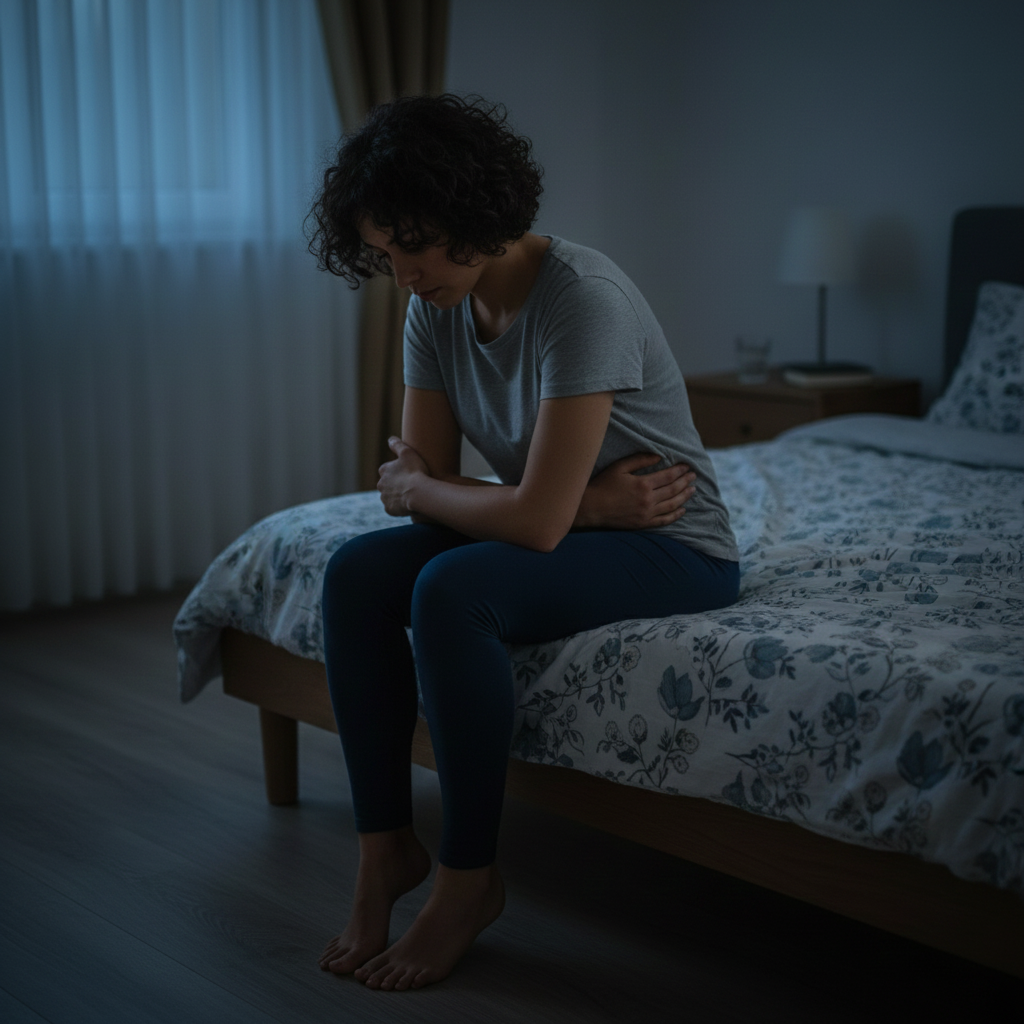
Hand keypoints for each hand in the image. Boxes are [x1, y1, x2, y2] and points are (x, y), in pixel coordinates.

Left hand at [377, 436, 429, 516]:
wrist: (419, 493)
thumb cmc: (414, 471)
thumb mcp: (407, 452)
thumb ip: (397, 444)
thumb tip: (390, 439)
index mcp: (383, 470)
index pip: (388, 470)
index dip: (399, 471)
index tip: (409, 473)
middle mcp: (380, 484)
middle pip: (388, 484)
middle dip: (396, 484)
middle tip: (411, 485)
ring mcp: (384, 498)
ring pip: (390, 496)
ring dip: (398, 496)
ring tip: (411, 495)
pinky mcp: (389, 509)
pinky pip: (393, 508)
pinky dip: (399, 507)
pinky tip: (409, 504)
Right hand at [575, 452, 695, 529]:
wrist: (591, 508)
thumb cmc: (603, 485)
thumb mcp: (620, 467)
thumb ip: (640, 460)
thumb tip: (659, 456)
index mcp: (643, 484)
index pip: (668, 476)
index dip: (680, 470)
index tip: (687, 466)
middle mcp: (648, 500)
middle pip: (673, 490)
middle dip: (685, 481)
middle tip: (694, 476)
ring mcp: (646, 513)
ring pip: (672, 505)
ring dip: (684, 497)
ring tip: (692, 490)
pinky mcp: (643, 523)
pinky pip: (664, 520)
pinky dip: (675, 515)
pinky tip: (682, 510)